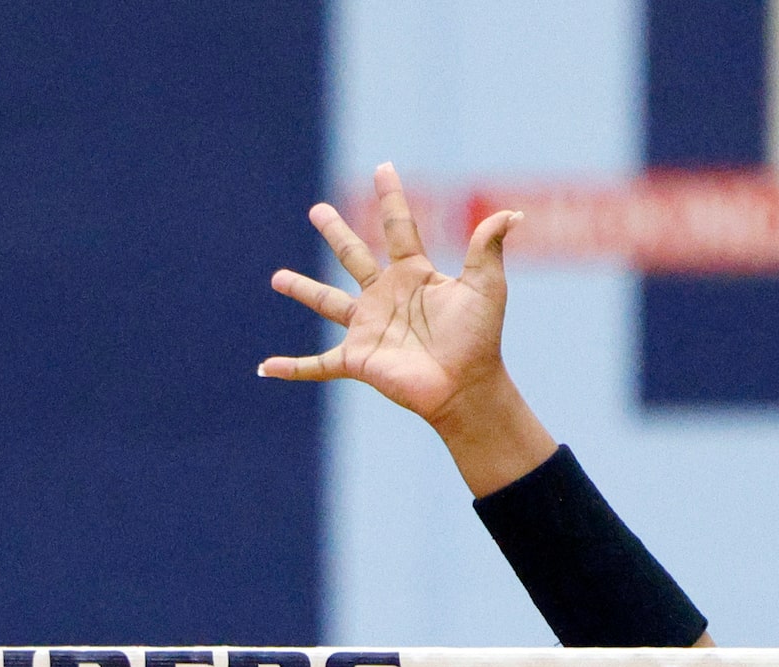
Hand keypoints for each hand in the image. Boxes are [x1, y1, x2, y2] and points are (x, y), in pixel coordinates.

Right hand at [260, 163, 553, 495]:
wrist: (466, 387)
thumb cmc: (479, 338)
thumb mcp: (486, 286)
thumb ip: (488, 247)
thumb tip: (512, 213)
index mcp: (414, 275)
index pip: (399, 227)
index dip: (391, 197)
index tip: (383, 167)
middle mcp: (386, 297)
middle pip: (354, 256)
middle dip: (336, 232)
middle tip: (317, 211)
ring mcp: (368, 328)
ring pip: (328, 303)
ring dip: (303, 290)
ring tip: (277, 278)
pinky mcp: (357, 359)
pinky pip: (317, 364)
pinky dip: (291, 367)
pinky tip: (266, 367)